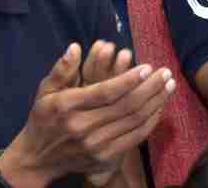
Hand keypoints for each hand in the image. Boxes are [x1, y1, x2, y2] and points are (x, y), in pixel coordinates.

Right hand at [0, 41, 174, 186]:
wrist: (37, 160)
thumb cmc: (43, 119)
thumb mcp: (45, 91)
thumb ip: (62, 70)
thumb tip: (75, 47)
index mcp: (68, 106)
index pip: (105, 92)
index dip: (129, 79)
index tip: (147, 67)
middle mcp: (83, 127)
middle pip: (125, 106)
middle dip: (150, 87)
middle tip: (166, 72)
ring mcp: (95, 145)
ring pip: (133, 121)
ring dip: (155, 102)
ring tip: (169, 85)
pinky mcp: (104, 158)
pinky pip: (134, 138)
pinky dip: (150, 122)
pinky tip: (159, 107)